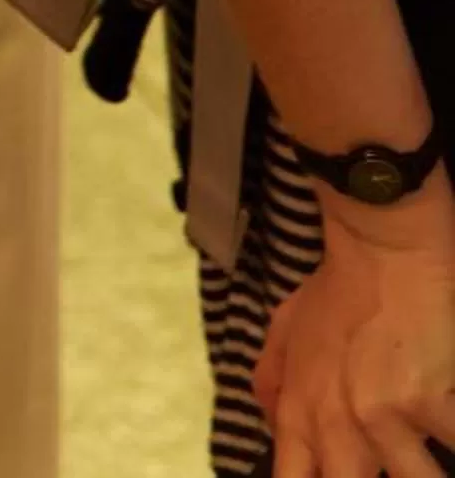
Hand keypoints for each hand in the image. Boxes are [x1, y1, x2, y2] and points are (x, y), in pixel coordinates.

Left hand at [255, 189, 454, 477]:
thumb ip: (273, 378)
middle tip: (392, 466)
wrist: (381, 249)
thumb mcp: (286, 330)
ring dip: (427, 473)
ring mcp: (382, 415)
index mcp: (300, 411)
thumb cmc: (337, 288)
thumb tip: (268, 416)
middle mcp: (337, 423)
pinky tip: (450, 419)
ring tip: (429, 457)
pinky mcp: (426, 400)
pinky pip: (454, 443)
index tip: (338, 477)